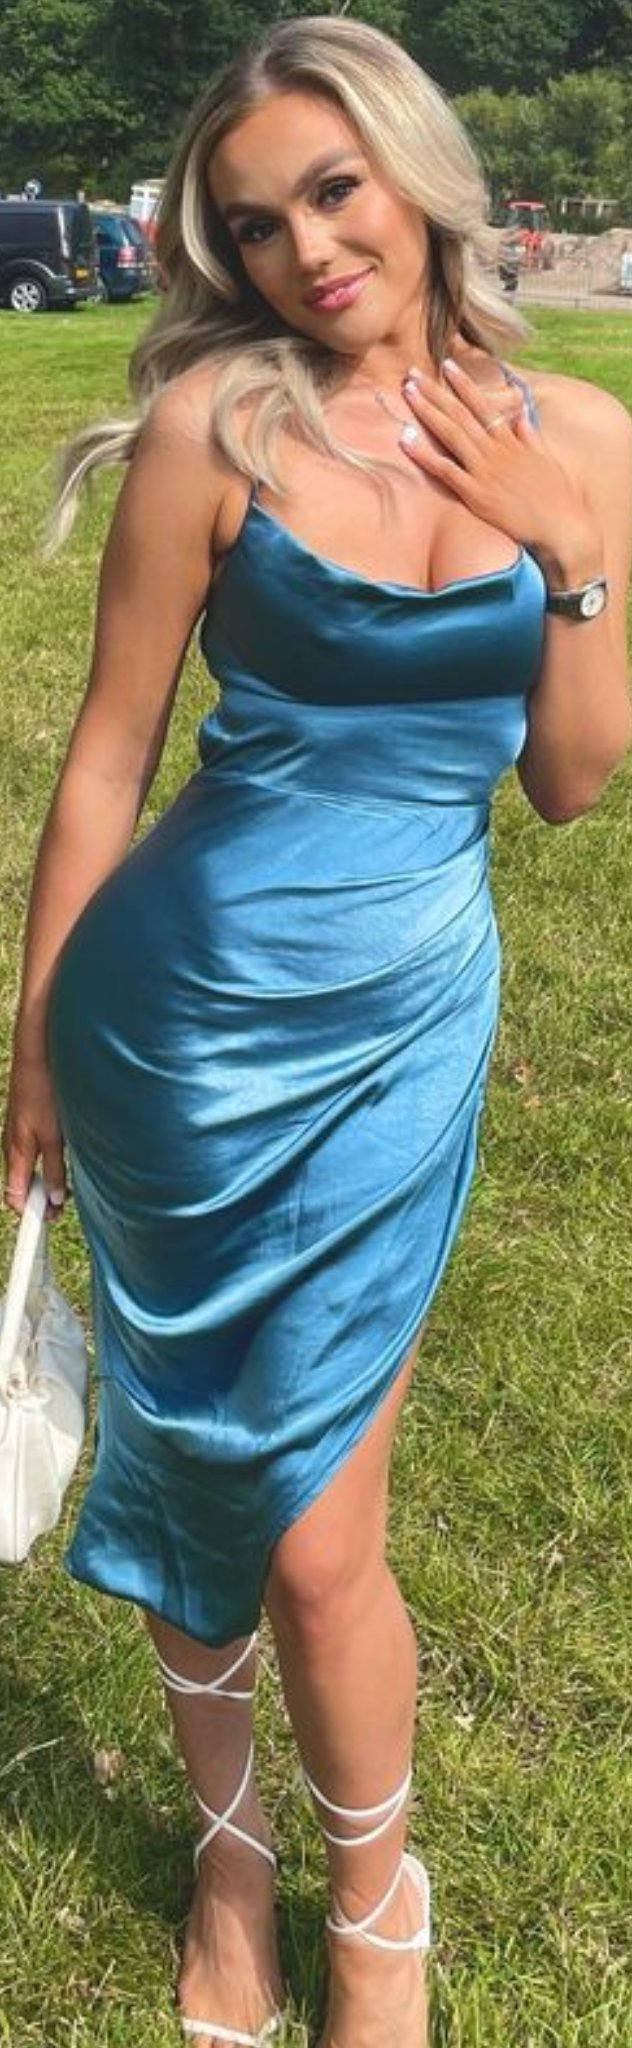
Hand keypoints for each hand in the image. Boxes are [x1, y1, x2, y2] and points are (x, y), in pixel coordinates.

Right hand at [2, 1048, 67, 1217]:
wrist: (37, 1054)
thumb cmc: (42, 1090)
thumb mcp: (54, 1135)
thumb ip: (53, 1168)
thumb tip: (52, 1199)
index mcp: (15, 1153)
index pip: (13, 1197)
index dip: (28, 1214)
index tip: (45, 1223)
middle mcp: (13, 1146)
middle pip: (20, 1185)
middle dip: (38, 1199)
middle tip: (61, 1207)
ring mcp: (19, 1133)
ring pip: (28, 1168)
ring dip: (44, 1181)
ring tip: (65, 1187)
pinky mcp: (28, 1122)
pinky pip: (34, 1152)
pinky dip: (45, 1162)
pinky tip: (62, 1159)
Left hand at [399, 358, 601, 580]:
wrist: (562, 525)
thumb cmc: (557, 496)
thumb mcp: (546, 458)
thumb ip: (531, 435)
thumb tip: (521, 416)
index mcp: (511, 440)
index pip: (483, 404)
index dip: (463, 384)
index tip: (447, 366)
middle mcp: (496, 450)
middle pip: (460, 413)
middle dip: (436, 391)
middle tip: (413, 373)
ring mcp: (484, 471)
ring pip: (450, 433)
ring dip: (427, 411)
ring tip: (408, 392)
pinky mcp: (476, 495)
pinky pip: (445, 470)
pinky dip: (424, 454)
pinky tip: (405, 439)